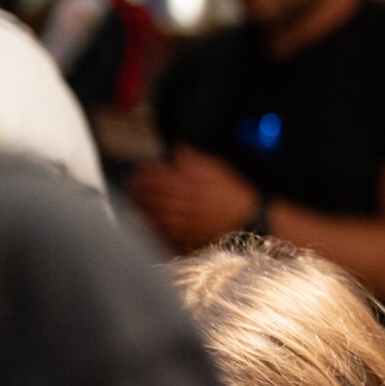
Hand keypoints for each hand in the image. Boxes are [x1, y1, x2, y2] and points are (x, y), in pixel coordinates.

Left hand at [129, 147, 258, 250]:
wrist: (252, 221)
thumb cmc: (238, 197)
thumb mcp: (221, 171)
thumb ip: (198, 161)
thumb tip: (179, 151)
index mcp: (197, 184)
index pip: (166, 174)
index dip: (151, 170)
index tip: (141, 166)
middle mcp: (190, 202)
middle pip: (159, 193)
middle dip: (142, 186)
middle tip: (132, 181)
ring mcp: (189, 219)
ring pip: (159, 210)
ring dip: (143, 203)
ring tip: (134, 197)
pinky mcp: (190, 234)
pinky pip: (167, 229)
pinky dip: (154, 223)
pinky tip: (146, 217)